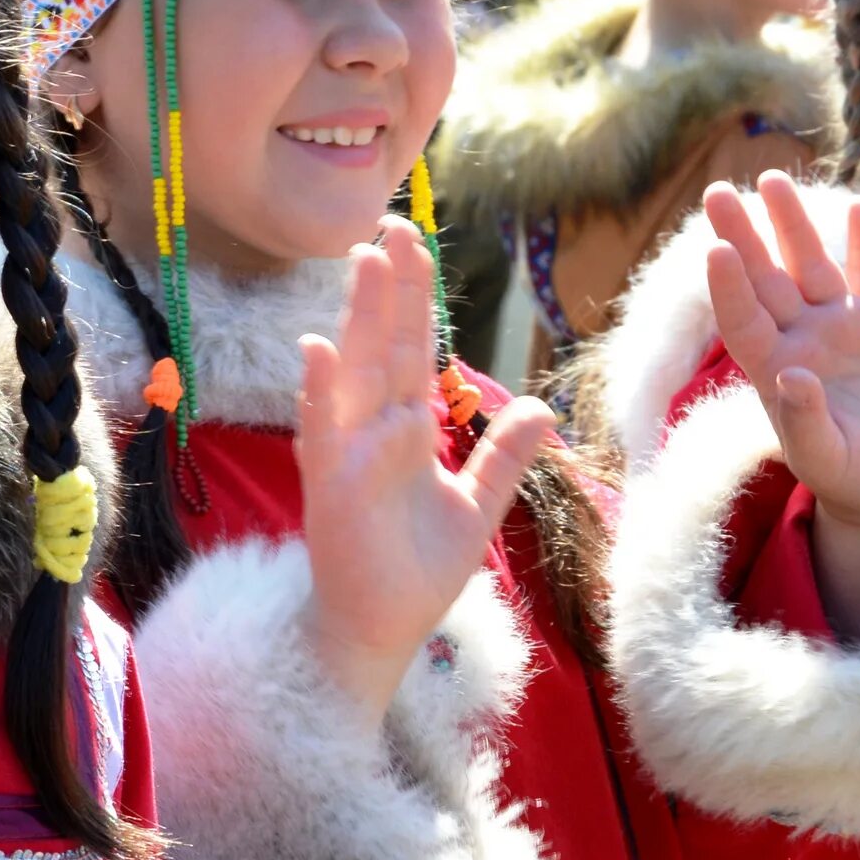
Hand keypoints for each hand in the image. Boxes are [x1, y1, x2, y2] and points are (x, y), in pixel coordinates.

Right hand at [299, 217, 555, 723]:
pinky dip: (319, 393)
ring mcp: (347, 456)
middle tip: (392, 226)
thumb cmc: (414, 572)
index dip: (416, 297)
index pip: (413, 349)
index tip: (415, 243)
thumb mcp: (477, 509)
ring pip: (355, 374)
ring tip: (365, 262)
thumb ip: (504, 458)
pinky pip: (324, 434)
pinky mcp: (330, 490)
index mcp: (404, 428)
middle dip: (389, 288)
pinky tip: (318, 348)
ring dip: (359, 318)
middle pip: (384, 345)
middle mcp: (371, 431)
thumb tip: (541, 409)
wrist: (379, 633)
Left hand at [702, 174, 859, 638]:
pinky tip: (859, 209)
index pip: (743, 320)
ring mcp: (844, 323)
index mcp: (776, 370)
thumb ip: (806, 423)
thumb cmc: (856, 477)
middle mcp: (803, 337)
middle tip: (717, 192)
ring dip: (794, 223)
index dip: (728, 288)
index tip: (715, 251)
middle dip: (743, 235)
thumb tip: (790, 376)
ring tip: (772, 179)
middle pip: (766, 278)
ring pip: (811, 263)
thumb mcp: (829, 459)